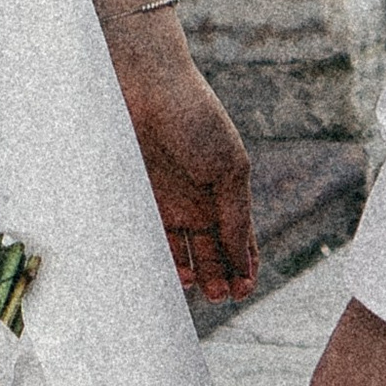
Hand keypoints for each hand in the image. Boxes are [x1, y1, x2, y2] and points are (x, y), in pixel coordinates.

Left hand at [118, 40, 258, 302]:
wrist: (144, 88)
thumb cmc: (195, 119)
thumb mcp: (229, 168)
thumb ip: (236, 217)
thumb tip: (244, 264)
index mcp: (227, 192)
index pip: (241, 241)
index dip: (246, 267)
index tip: (245, 290)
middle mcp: (199, 201)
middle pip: (212, 252)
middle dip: (219, 277)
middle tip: (221, 296)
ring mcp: (169, 202)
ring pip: (183, 252)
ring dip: (194, 275)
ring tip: (200, 289)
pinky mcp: (140, 201)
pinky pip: (152, 240)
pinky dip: (163, 262)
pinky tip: (173, 275)